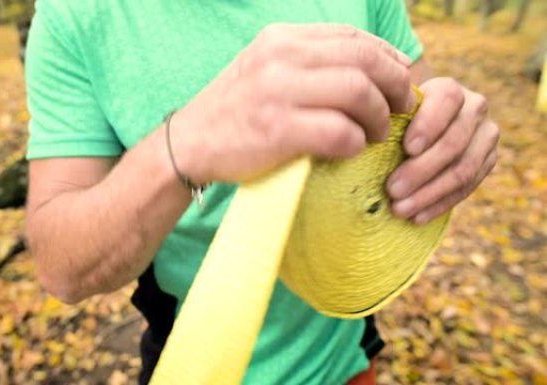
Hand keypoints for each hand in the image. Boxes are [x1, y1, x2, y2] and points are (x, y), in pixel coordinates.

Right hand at [170, 24, 415, 182]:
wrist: (189, 143)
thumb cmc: (235, 110)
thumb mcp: (265, 68)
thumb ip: (308, 61)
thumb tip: (372, 65)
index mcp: (281, 39)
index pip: (352, 37)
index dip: (388, 56)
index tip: (401, 76)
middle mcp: (280, 57)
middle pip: (364, 60)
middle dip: (395, 85)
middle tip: (402, 107)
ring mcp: (277, 92)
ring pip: (358, 92)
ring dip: (380, 116)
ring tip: (378, 132)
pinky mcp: (277, 130)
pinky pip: (340, 132)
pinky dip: (356, 142)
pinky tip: (352, 149)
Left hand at [387, 77, 498, 223]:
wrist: (423, 127)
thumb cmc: (395, 118)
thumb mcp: (389, 109)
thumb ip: (382, 114)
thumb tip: (358, 134)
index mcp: (449, 89)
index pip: (447, 100)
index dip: (428, 124)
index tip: (406, 148)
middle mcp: (474, 108)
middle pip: (453, 142)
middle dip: (421, 170)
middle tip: (392, 190)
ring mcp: (485, 136)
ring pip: (463, 169)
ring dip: (429, 193)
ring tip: (400, 209)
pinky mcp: (488, 162)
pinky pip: (467, 188)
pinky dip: (439, 205)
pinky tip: (417, 218)